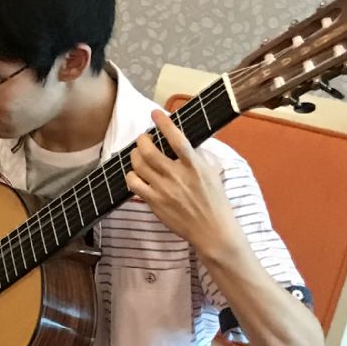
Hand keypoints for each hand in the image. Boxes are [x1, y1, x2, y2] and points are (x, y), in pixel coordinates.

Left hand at [125, 110, 243, 258]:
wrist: (213, 232)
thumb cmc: (216, 202)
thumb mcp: (212, 175)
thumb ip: (196, 158)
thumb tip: (181, 143)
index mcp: (196, 167)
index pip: (178, 140)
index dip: (165, 124)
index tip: (155, 113)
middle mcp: (178, 176)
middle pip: (149, 151)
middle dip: (142, 140)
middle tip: (144, 139)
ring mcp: (164, 190)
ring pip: (138, 165)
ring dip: (134, 155)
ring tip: (139, 154)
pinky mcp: (154, 203)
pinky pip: (133, 184)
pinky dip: (131, 175)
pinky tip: (136, 174)